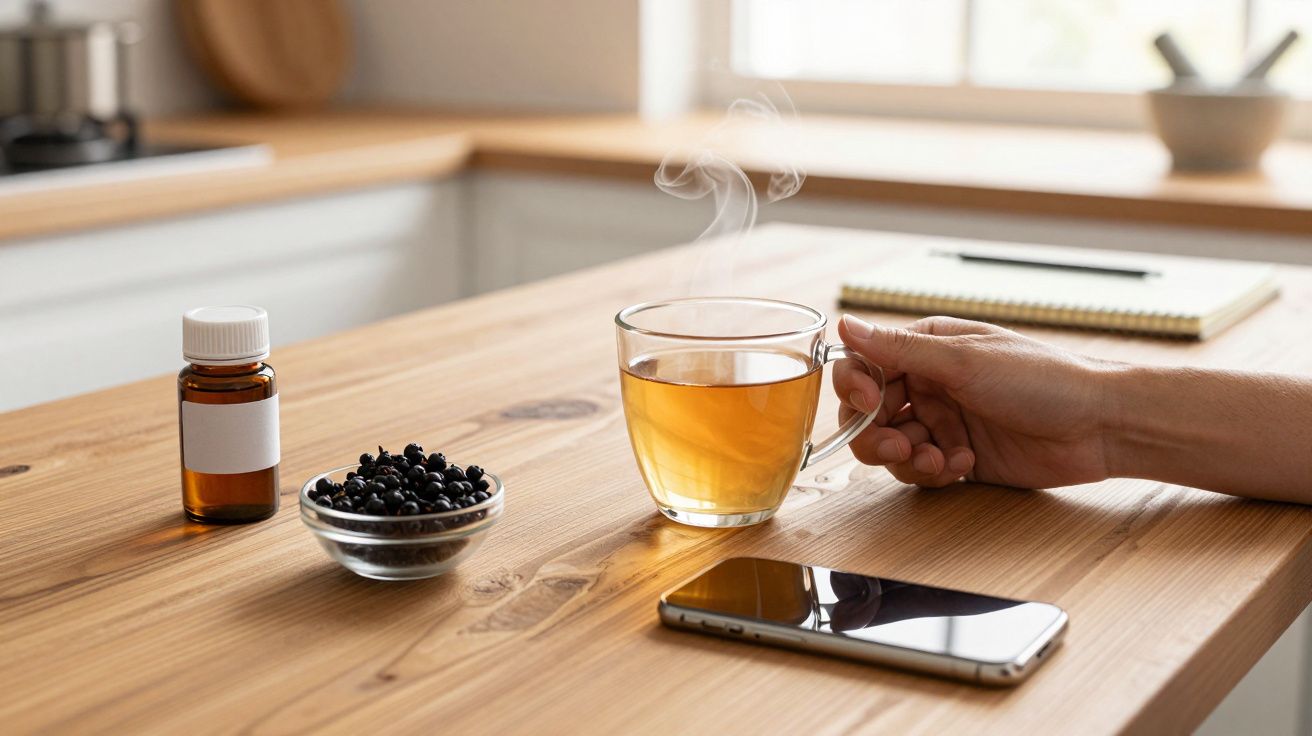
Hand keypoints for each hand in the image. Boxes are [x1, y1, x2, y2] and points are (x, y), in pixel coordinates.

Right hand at [834, 315, 1112, 488]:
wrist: (1098, 427)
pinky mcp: (957, 456)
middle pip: (868, 413)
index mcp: (927, 348)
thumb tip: (844, 324)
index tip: (869, 405)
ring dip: (906, 456)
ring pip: (890, 446)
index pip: (864, 365)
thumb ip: (899, 349)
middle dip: (876, 433)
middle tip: (898, 446)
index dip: (856, 387)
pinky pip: (919, 469)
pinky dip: (932, 471)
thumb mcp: (964, 361)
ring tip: (940, 458)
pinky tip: (963, 464)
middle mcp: (929, 384)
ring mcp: (943, 421)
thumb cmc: (1042, 380)